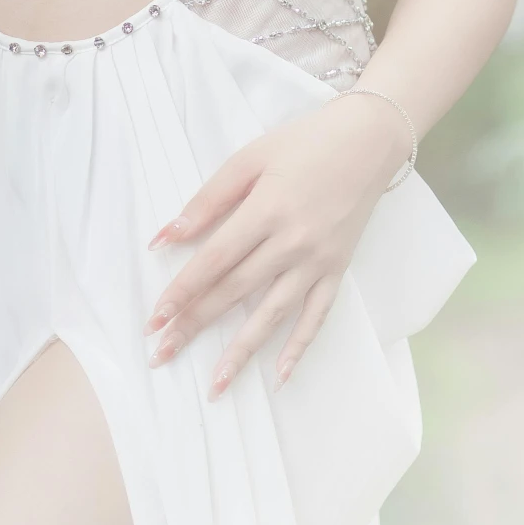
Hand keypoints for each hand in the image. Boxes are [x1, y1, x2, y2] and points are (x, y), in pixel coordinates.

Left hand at [144, 91, 410, 397]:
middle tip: (162, 354)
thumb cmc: (304, 143)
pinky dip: (299, 347)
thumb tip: (165, 237)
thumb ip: (208, 199)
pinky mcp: (337, 270)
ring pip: (273, 314)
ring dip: (242, 351)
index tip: (155, 317)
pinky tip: (280, 375)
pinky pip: (317, 316)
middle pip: (235, 290)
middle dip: (195, 323)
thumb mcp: (250, 157)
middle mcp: (292, 242)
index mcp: (266, 209)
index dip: (182, 290)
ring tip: (215, 384)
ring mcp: (317, 261)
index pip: (215, 259)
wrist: (369, 140)